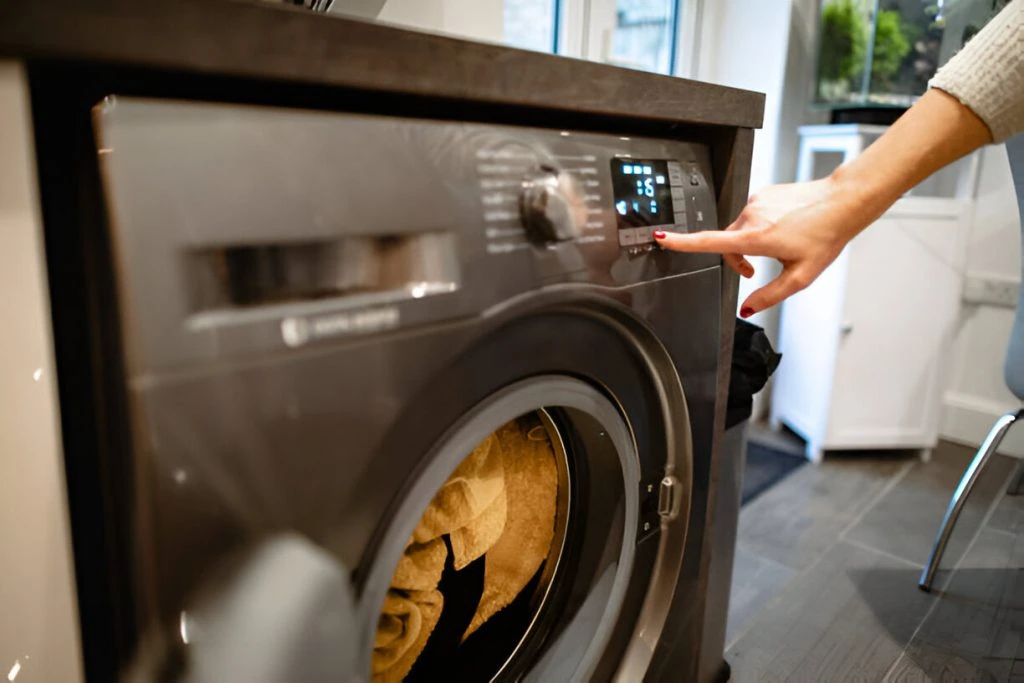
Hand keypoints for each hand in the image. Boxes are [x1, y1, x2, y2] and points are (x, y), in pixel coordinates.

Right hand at [654, 177, 867, 316]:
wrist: (843, 201)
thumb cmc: (826, 235)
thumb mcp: (800, 276)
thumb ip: (770, 296)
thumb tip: (747, 309)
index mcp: (756, 237)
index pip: (709, 242)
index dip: (682, 242)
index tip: (660, 238)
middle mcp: (751, 215)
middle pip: (726, 243)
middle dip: (736, 259)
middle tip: (755, 271)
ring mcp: (756, 201)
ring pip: (740, 229)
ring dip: (750, 242)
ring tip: (780, 246)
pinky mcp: (763, 192)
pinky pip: (752, 215)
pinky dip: (761, 226)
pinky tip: (785, 228)